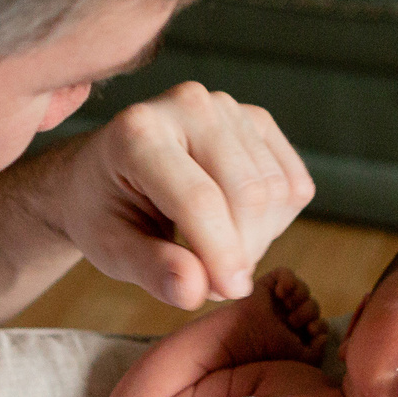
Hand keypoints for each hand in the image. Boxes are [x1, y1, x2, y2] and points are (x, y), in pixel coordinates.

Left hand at [48, 83, 314, 308]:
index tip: (228, 292)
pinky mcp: (256, 120)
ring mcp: (228, 107)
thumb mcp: (111, 249)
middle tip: (216, 283)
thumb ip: (152, 270)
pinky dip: (274, 220)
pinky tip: (237, 226)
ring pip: (276, 190)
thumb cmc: (104, 210)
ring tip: (217, 253)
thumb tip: (194, 290)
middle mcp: (188, 105)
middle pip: (247, 193)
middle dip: (242, 251)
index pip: (199, 198)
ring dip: (258, 238)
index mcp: (139, 132)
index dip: (221, 253)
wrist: (106, 171)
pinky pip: (292, 184)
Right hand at [224, 268, 329, 365]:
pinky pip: (284, 273)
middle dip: (309, 312)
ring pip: (302, 289)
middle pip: (312, 305)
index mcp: (293, 338)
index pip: (318, 324)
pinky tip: (281, 293)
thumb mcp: (298, 362)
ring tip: (289, 306)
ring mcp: (274, 303)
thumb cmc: (264, 358)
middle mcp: (284, 319)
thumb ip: (316, 352)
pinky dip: (289, 279)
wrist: (234, 349)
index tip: (311, 331)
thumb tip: (324, 336)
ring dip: (301, 296)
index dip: (320, 325)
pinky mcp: (263, 288)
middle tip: (294, 321)